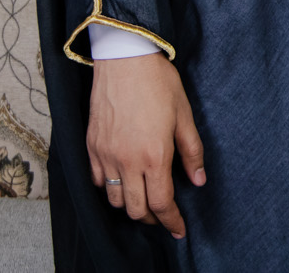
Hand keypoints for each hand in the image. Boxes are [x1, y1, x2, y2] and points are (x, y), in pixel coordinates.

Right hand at [88, 53, 206, 237]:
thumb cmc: (158, 83)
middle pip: (136, 209)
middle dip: (152, 218)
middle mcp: (126, 161)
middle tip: (164, 214)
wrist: (125, 58)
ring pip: (115, 199)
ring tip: (144, 198)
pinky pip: (97, 181)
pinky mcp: (91, 146)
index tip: (179, 228)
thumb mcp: (184, 115)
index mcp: (154, 156)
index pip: (162, 203)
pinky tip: (122, 179)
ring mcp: (105, 155)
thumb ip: (192, 151)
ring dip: (131, 204)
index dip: (171, 220)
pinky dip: (110, 188)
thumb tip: (198, 180)